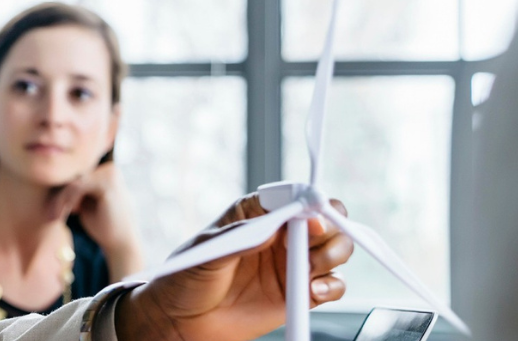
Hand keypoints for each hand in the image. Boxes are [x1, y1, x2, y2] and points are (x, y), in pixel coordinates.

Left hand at [54, 161, 143, 278]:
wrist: (121, 243)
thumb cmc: (103, 225)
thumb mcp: (85, 204)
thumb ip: (74, 191)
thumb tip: (51, 181)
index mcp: (106, 170)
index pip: (76, 174)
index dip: (61, 191)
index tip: (51, 208)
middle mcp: (109, 168)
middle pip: (73, 176)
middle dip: (59, 195)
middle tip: (50, 214)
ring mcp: (110, 173)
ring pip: (73, 181)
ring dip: (61, 200)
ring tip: (54, 216)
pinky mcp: (107, 182)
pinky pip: (77, 187)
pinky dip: (67, 201)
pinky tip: (62, 215)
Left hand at [114, 195, 353, 340]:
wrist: (182, 321)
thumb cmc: (187, 278)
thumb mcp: (207, 251)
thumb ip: (241, 237)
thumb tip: (272, 228)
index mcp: (258, 213)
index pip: (293, 196)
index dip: (309, 201)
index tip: (312, 215)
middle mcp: (280, 235)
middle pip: (325, 219)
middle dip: (330, 227)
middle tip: (313, 241)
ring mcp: (292, 264)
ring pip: (335, 249)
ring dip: (333, 255)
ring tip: (309, 267)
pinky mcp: (299, 293)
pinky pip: (332, 285)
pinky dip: (331, 286)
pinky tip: (313, 291)